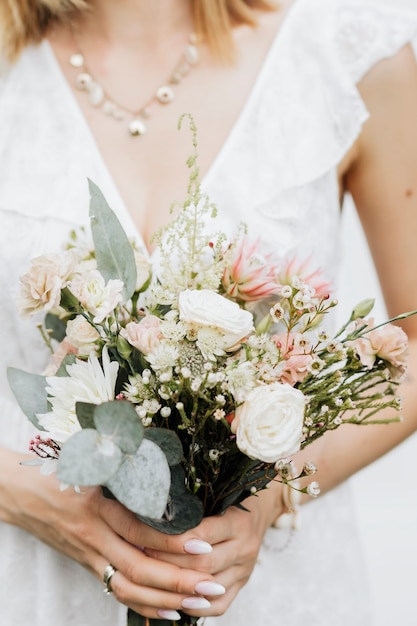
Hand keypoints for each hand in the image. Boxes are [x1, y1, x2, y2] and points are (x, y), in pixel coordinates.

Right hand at [0, 449, 225, 619]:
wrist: (19, 492)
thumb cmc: (58, 471)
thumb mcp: (89, 462)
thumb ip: (123, 466)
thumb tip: (163, 468)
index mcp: (96, 507)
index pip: (139, 531)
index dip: (171, 541)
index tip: (203, 545)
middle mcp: (93, 536)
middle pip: (138, 568)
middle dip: (177, 581)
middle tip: (210, 586)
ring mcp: (89, 555)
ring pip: (128, 588)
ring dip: (165, 599)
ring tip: (198, 603)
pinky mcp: (88, 564)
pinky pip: (117, 589)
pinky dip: (145, 603)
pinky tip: (170, 609)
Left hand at [141, 481, 283, 617]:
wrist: (259, 510)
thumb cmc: (229, 499)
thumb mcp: (216, 495)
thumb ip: (192, 507)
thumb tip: (155, 515)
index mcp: (238, 521)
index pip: (202, 535)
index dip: (172, 539)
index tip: (147, 538)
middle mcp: (245, 547)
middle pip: (204, 564)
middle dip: (169, 563)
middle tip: (143, 558)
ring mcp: (245, 569)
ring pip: (208, 587)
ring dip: (178, 587)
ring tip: (152, 580)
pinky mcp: (242, 585)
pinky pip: (219, 605)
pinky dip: (196, 607)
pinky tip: (175, 600)